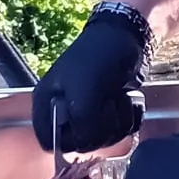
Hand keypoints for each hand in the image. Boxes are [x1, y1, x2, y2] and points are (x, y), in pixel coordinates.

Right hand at [32, 19, 145, 153]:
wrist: (128, 34)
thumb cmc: (99, 55)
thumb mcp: (85, 87)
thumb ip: (82, 119)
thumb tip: (86, 142)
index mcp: (47, 103)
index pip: (49, 141)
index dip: (69, 140)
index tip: (87, 127)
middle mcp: (65, 111)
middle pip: (81, 143)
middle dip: (101, 127)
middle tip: (108, 104)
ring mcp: (89, 111)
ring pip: (104, 138)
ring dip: (118, 121)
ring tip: (120, 97)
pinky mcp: (111, 110)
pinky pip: (121, 130)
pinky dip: (130, 118)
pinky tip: (131, 101)